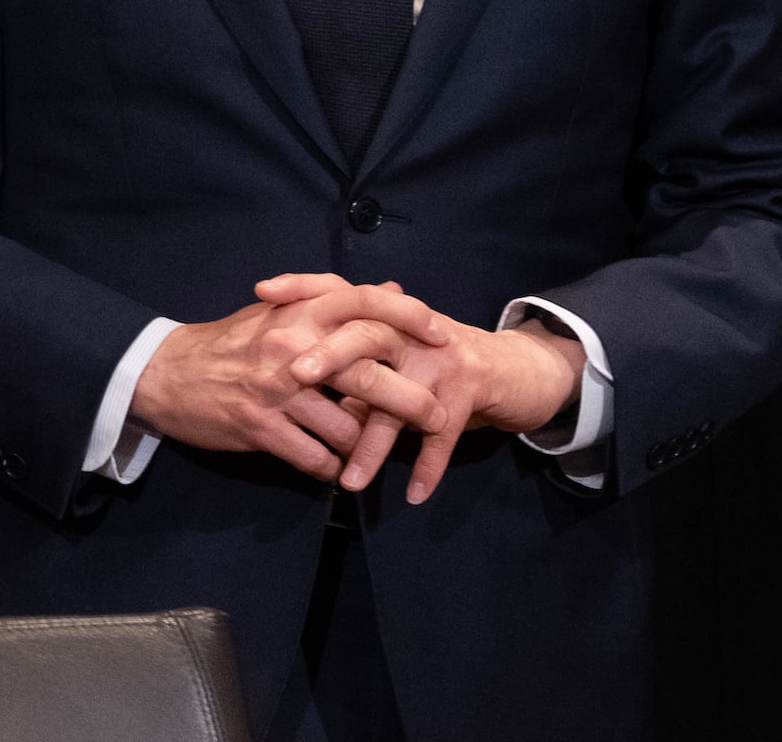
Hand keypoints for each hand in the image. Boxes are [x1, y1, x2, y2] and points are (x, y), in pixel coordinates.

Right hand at [129, 275, 458, 483]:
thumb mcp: (278, 312)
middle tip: (438, 417)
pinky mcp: (261, 429)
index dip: (409, 319)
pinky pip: (317, 459)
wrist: (165, 374)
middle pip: (371, 377)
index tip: (442, 338)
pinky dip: (334, 468)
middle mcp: (289, 349)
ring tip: (375, 449)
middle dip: (414, 403)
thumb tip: (393, 290)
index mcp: (295, 314)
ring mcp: (276, 392)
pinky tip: (336, 467)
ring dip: (368, 445)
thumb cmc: (229, 344)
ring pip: (349, 429)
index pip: (363, 304)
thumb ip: (333, 302)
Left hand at [280, 278, 586, 503]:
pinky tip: (414, 495)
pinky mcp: (472, 388)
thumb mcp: (396, 353)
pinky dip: (429, 466)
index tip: (262, 291)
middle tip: (294, 375)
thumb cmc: (440, 364)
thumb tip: (294, 374)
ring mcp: (442, 357)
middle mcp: (411, 330)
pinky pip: (444, 433)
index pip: (339, 292)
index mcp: (387, 315)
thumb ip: (352, 358)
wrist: (519, 369)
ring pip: (398, 400)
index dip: (301, 286)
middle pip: (366, 334)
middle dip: (330, 355)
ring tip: (348, 481)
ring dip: (373, 445)